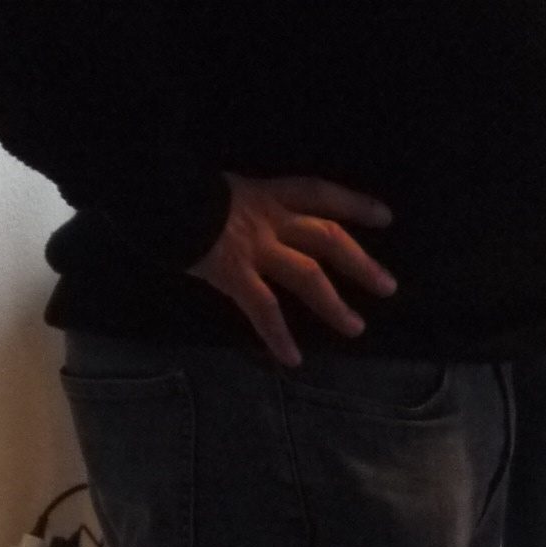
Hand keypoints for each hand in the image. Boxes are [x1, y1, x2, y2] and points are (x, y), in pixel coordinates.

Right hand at [190, 174, 395, 364]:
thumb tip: (249, 219)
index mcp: (268, 194)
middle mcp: (271, 219)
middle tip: (388, 286)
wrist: (157, 196)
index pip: (321, 194)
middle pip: (327, 238)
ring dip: (334, 304)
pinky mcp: (235, 274)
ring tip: (355, 328)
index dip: (354, 204)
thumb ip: (244, 205)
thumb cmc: (185, 190)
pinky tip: (292, 358)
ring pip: (307, 276)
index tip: (384, 217)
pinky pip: (263, 309)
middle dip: (360, 262)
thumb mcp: (224, 188)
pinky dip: (278, 334)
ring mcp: (255, 248)